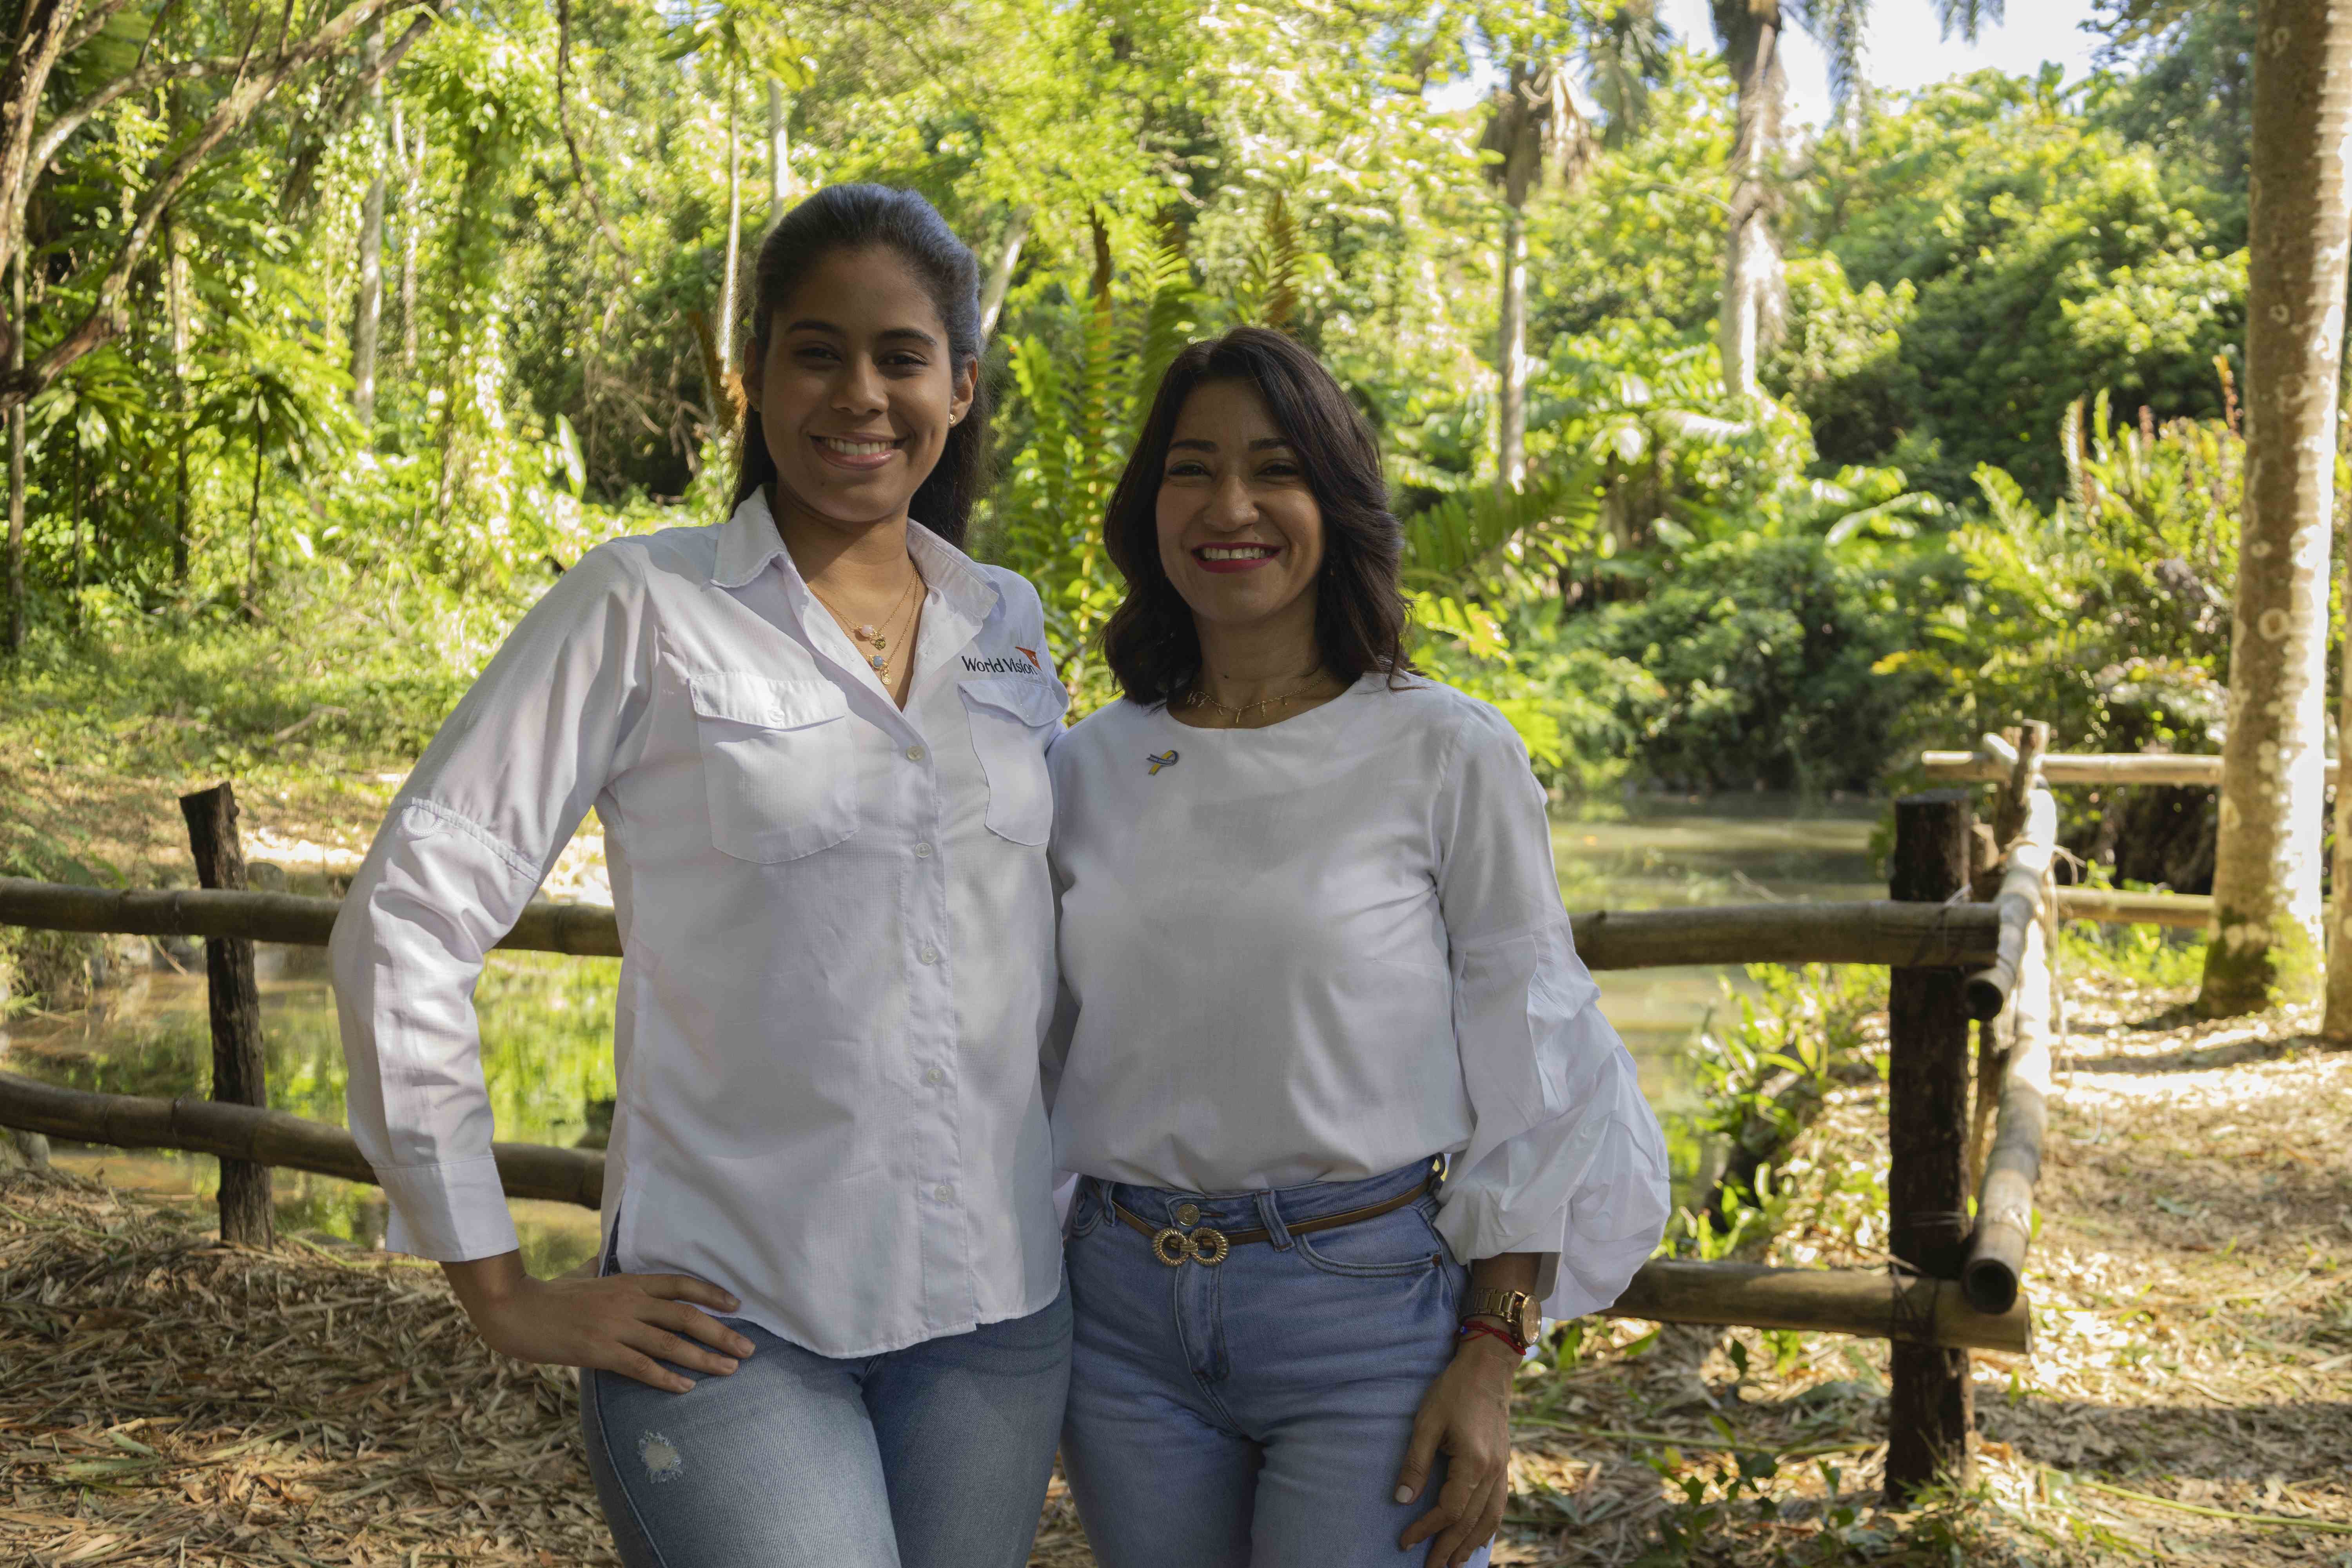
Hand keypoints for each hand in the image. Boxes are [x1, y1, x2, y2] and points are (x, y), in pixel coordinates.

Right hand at [442, 1251, 755, 1392]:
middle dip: (721, 1332)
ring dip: (703, 1358)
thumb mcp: (585, 1273)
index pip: (681, 1284)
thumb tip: (608, 1255)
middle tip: (749, 1348)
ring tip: (729, 1369)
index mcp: (629, 1282)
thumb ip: (604, 1266)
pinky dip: (666, 1378)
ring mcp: (615, 1327)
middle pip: (686, 1316)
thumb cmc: (552, 1294)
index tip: (737, 1306)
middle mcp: (628, 1302)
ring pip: (669, 1343)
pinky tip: (685, 1388)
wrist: (516, 1310)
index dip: (713, 1293)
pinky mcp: (599, 1351)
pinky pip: (640, 1366)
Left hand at [1396, 1327, 1515, 1565]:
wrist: (1488, 1369)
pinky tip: (1478, 1538)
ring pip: (1490, 1519)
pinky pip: (1499, 1506)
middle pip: (1471, 1522)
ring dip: (1471, 1545)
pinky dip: (1488, 1527)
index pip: (1449, 1510)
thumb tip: (1401, 1500)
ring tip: (1454, 1564)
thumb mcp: (1426, 1422)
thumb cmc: (1453, 1391)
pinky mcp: (1504, 1465)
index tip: (1405, 1542)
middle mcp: (1493, 1471)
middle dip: (1449, 1549)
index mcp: (1474, 1462)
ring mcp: (1503, 1469)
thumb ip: (1414, 1463)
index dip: (1426, 1529)